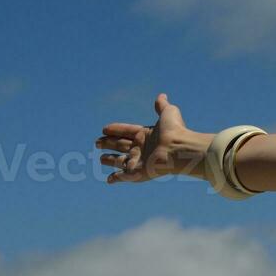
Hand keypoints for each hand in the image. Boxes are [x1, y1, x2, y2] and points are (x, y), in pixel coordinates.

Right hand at [96, 93, 211, 183]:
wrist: (178, 149)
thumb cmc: (174, 130)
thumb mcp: (168, 113)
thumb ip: (162, 106)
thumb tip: (162, 95)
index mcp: (146, 134)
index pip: (127, 131)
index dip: (116, 129)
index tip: (104, 129)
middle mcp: (141, 148)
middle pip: (121, 145)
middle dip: (108, 143)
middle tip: (97, 142)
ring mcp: (139, 161)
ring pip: (120, 161)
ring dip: (110, 160)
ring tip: (101, 159)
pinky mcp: (138, 173)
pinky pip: (124, 177)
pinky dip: (116, 178)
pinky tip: (109, 180)